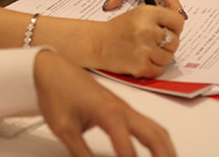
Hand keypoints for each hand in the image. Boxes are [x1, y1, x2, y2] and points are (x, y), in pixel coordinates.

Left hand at [34, 50, 176, 156]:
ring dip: (166, 148)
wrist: (52, 69)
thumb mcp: (65, 129)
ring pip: (156, 129)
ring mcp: (125, 108)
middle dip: (164, 156)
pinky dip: (158, 139)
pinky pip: (149, 124)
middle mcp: (123, 109)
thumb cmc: (57, 92)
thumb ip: (81, 154)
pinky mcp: (122, 108)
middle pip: (155, 136)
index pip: (128, 152)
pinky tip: (158, 149)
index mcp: (110, 113)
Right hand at [92, 5, 184, 77]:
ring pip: (169, 57)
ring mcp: (144, 49)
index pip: (178, 21)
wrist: (98, 43)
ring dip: (160, 57)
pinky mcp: (141, 67)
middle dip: (167, 44)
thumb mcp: (139, 14)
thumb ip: (160, 18)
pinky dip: (153, 67)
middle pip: (175, 41)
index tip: (168, 30)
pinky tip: (142, 59)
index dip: (174, 28)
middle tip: (153, 42)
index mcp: (148, 13)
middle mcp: (147, 30)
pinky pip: (160, 70)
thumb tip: (181, 27)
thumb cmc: (119, 29)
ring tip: (146, 50)